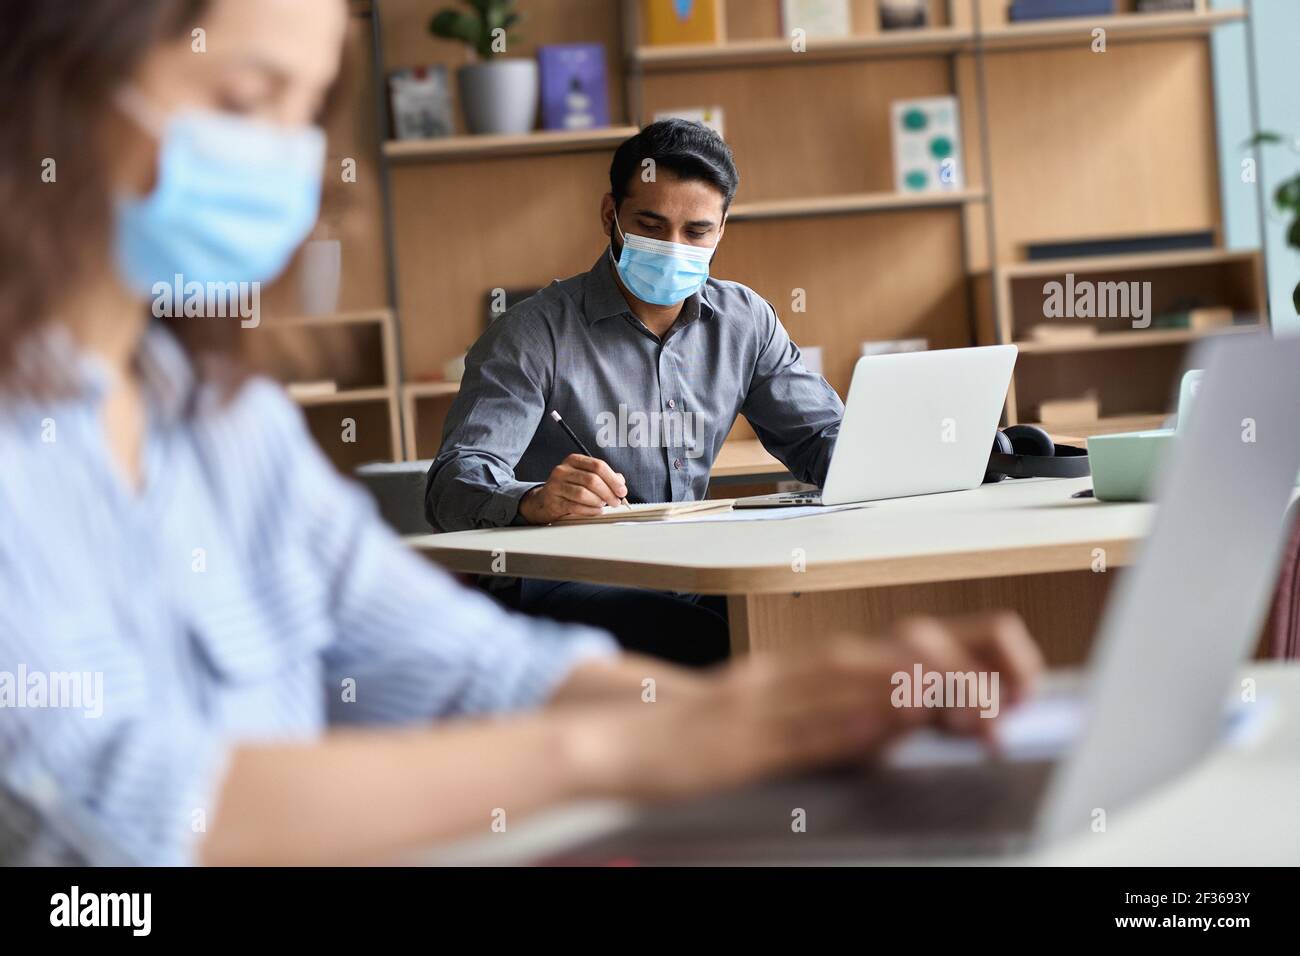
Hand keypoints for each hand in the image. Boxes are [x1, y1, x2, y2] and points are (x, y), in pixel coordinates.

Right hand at [518, 454, 628, 523]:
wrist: (545, 500)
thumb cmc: (569, 488)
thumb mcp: (585, 477)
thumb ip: (604, 477)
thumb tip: (620, 481)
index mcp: (573, 460)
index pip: (598, 466)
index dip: (613, 479)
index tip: (622, 490)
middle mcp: (563, 470)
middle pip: (592, 480)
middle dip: (608, 493)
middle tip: (616, 501)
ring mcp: (556, 485)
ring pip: (583, 494)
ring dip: (598, 502)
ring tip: (603, 505)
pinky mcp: (554, 501)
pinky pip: (575, 507)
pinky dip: (590, 511)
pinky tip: (596, 511)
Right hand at [565, 612, 1042, 801]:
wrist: (618, 738)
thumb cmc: (692, 734)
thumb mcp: (767, 721)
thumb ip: (828, 720)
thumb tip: (895, 726)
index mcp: (795, 673)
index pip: (883, 653)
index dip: (945, 652)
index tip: (1004, 667)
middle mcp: (785, 678)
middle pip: (876, 658)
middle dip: (945, 664)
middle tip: (1008, 679)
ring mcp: (761, 707)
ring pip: (844, 686)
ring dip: (911, 685)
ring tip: (969, 690)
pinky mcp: (738, 746)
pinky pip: (797, 735)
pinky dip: (844, 727)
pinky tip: (884, 725)